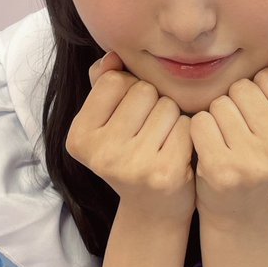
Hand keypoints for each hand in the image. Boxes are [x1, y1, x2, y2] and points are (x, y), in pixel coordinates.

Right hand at [65, 50, 195, 223]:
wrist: (153, 209)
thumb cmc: (130, 154)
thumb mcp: (108, 121)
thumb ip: (104, 84)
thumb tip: (112, 56)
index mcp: (79, 138)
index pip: (114, 81)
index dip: (128, 90)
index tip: (129, 116)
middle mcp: (101, 154)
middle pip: (143, 90)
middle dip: (153, 103)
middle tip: (149, 132)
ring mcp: (133, 166)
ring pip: (168, 105)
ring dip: (172, 117)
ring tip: (162, 141)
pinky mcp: (165, 174)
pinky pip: (187, 125)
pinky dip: (187, 133)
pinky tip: (178, 153)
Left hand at [189, 55, 267, 223]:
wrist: (237, 206)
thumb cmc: (261, 154)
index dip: (257, 92)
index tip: (261, 121)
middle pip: (242, 88)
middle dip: (235, 102)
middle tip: (240, 133)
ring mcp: (254, 163)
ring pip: (219, 103)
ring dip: (216, 116)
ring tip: (226, 141)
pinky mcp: (222, 170)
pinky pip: (199, 122)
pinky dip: (199, 129)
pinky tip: (209, 148)